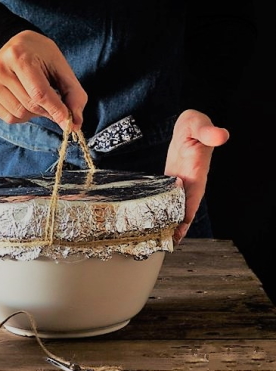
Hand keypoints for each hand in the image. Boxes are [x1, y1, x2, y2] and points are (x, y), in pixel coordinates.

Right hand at [0, 30, 87, 130]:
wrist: (14, 44)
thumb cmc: (40, 55)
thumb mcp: (61, 66)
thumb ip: (73, 94)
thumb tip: (75, 124)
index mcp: (19, 56)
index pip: (40, 93)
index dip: (56, 111)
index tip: (69, 124)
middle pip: (30, 106)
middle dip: (47, 111)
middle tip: (54, 104)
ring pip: (19, 114)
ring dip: (35, 114)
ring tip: (37, 99)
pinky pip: (8, 118)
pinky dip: (22, 116)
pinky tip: (24, 101)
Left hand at [164, 109, 229, 242]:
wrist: (188, 124)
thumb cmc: (195, 125)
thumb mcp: (199, 125)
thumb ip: (208, 131)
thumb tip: (220, 135)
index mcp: (197, 174)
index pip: (193, 201)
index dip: (186, 218)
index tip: (177, 235)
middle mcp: (189, 183)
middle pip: (183, 211)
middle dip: (175, 229)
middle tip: (162, 246)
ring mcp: (180, 183)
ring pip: (173, 208)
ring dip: (166, 223)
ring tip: (155, 240)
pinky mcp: (171, 181)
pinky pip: (165, 199)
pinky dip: (159, 210)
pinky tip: (150, 221)